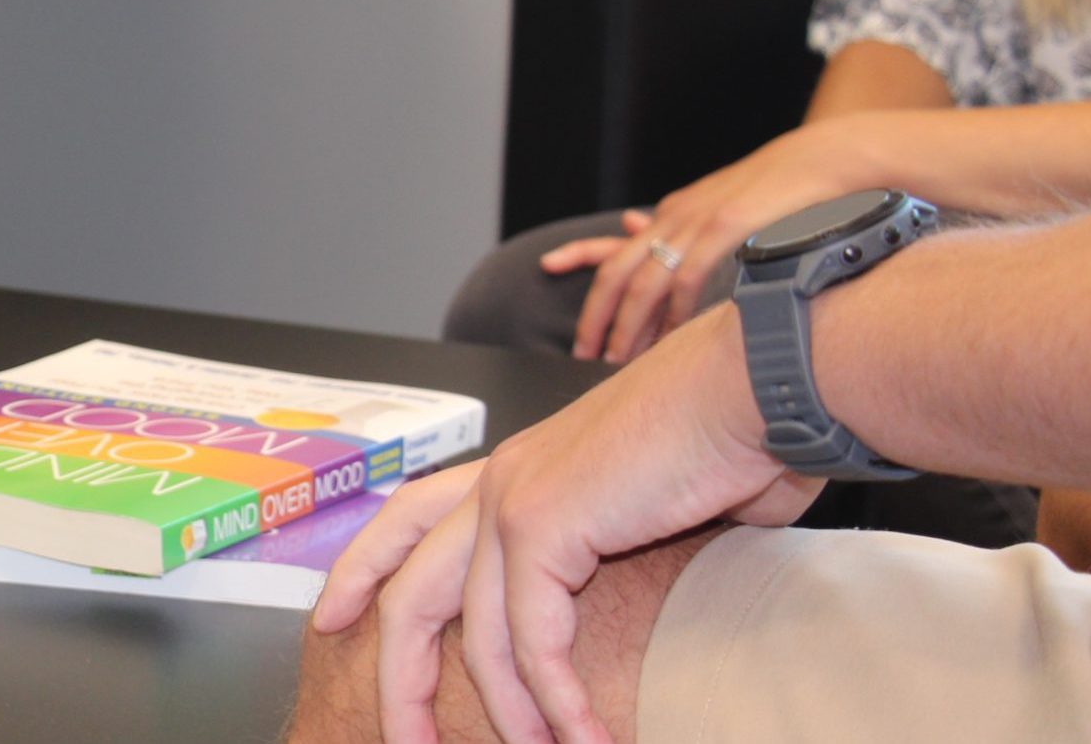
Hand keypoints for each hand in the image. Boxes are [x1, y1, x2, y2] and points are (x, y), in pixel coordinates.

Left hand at [308, 307, 815, 742]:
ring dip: (510, 715)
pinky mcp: (542, 523)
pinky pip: (534, 641)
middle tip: (405, 742)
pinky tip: (582, 736)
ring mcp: (511, 500)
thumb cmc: (734, 434)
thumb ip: (616, 548)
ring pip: (475, 636)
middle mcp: (498, 481)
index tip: (330, 620)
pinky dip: (557, 700)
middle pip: (412, 593)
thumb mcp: (654, 503)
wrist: (760, 383)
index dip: (362, 571)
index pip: (408, 521)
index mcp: (514, 469)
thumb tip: (638, 589)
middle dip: (399, 678)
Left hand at [547, 121, 869, 361]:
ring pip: (645, 281)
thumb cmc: (781, 194)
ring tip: (619, 358)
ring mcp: (699, 223)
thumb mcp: (722, 209)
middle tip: (584, 353)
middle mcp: (676, 217)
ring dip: (629, 324)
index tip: (555, 282)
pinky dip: (675, 311)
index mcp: (673, 215)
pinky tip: (670, 337)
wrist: (828, 159)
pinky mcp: (728, 228)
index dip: (576, 261)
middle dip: (596, 316)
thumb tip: (632, 227)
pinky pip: (688, 277)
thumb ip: (681, 229)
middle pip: (617, 271)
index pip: (613, 247)